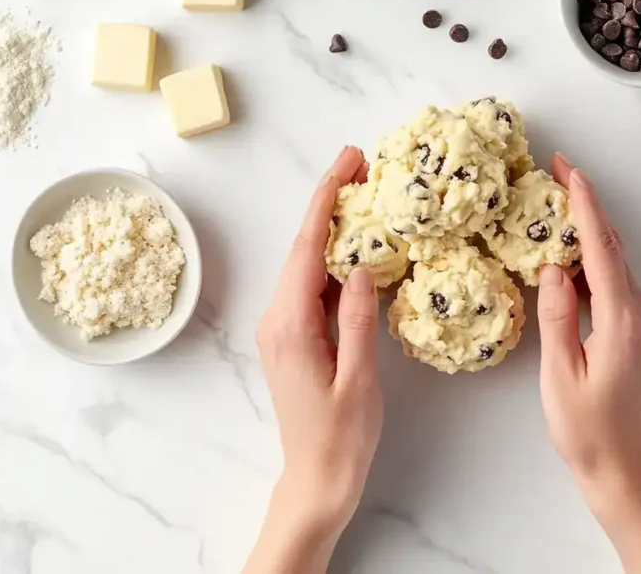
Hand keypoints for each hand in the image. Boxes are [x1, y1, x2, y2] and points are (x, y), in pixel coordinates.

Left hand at [245, 146, 382, 573]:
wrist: (316, 479)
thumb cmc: (341, 437)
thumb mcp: (360, 379)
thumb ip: (359, 320)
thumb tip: (363, 266)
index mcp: (290, 326)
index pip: (308, 248)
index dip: (327, 200)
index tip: (348, 162)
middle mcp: (277, 319)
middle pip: (302, 248)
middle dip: (329, 202)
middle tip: (361, 164)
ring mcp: (281, 328)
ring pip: (306, 264)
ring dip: (332, 229)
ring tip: (364, 195)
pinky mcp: (292, 337)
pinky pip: (312, 287)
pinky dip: (333, 261)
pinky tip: (357, 248)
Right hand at [538, 154, 640, 573]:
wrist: (627, 469)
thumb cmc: (587, 430)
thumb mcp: (560, 374)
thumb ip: (558, 316)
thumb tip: (554, 267)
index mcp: (623, 319)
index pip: (601, 248)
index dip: (584, 204)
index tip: (568, 170)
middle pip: (613, 247)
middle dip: (585, 209)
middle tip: (556, 175)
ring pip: (616, 264)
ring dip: (588, 237)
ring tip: (554, 211)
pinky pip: (618, 284)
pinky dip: (595, 266)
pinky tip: (570, 262)